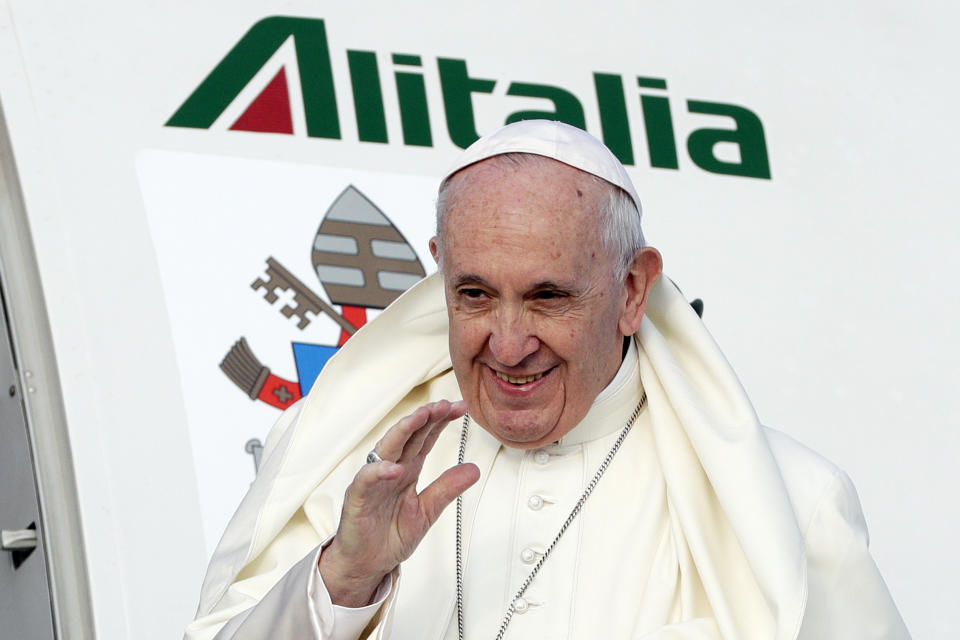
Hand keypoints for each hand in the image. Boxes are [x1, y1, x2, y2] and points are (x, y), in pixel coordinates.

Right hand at [318, 400, 479, 606]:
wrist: (366, 564)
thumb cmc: (389, 536)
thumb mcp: (427, 511)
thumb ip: (447, 489)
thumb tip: (473, 469)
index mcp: (408, 470)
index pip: (425, 438)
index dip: (441, 421)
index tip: (460, 408)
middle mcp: (390, 470)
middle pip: (408, 436)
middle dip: (426, 418)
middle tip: (444, 405)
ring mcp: (373, 482)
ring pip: (387, 449)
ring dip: (403, 431)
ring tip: (421, 418)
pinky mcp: (358, 499)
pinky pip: (367, 480)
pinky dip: (379, 472)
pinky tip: (395, 467)